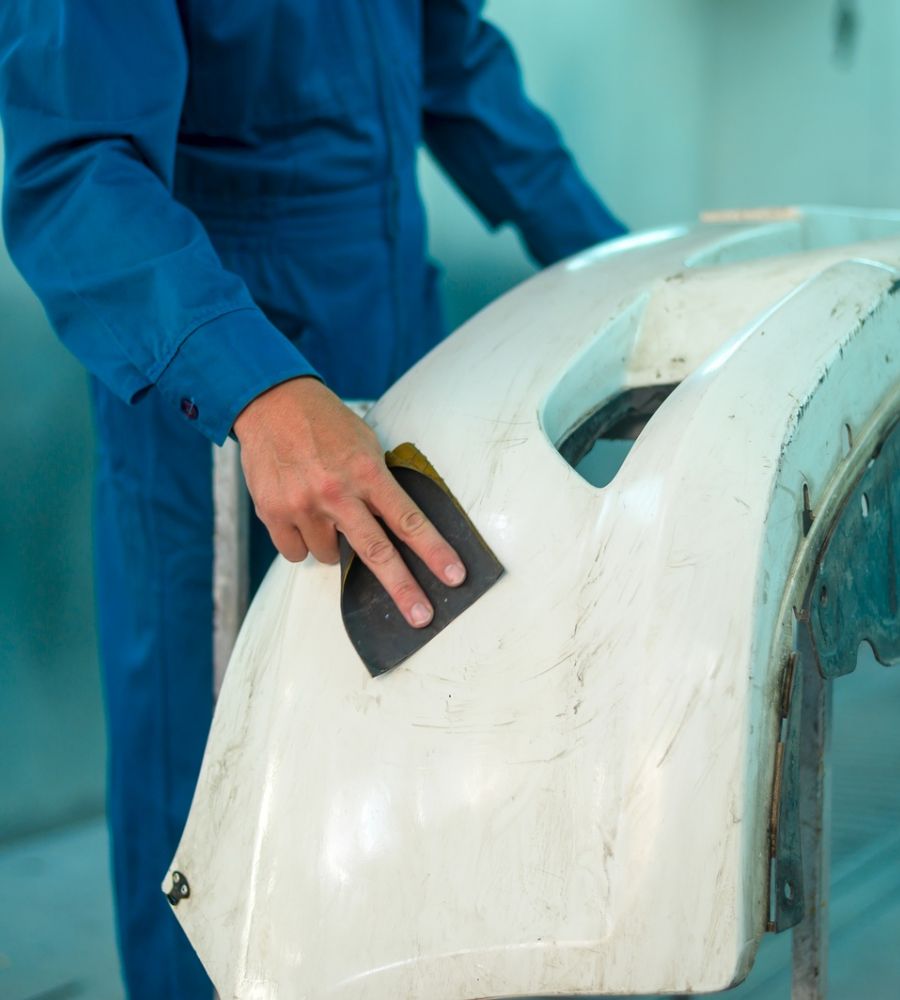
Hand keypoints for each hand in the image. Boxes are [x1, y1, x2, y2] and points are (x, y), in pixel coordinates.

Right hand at [233, 377, 465, 627]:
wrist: (270, 403)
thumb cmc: (325, 423)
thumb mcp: (365, 443)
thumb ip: (378, 483)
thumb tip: (395, 525)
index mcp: (366, 472)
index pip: (408, 520)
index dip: (434, 551)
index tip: (454, 576)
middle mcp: (336, 492)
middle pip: (377, 553)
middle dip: (403, 589)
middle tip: (422, 617)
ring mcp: (303, 505)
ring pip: (329, 557)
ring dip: (333, 543)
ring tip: (325, 510)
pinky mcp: (272, 514)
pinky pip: (296, 553)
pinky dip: (301, 541)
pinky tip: (300, 513)